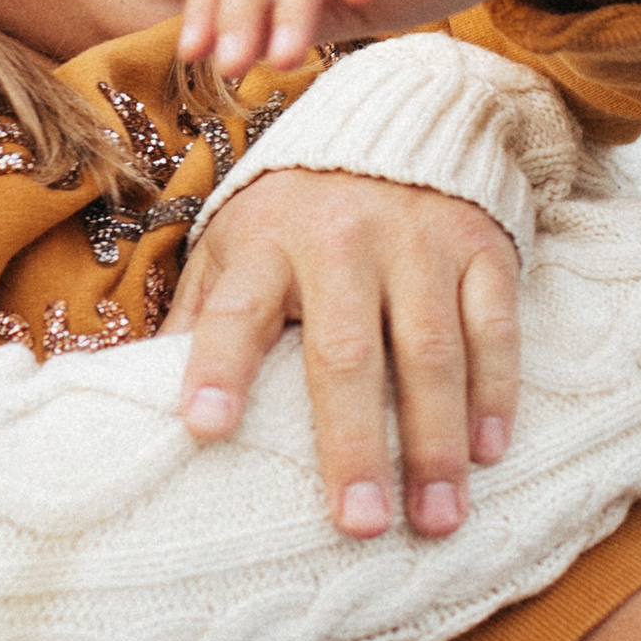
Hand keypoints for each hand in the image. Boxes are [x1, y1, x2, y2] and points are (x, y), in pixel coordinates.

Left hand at [163, 167, 519, 536]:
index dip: (218, 368)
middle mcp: (341, 239)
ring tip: (436, 520)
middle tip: (358, 524)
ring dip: (435, 442)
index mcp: (265, 242)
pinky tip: (487, 454)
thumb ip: (203, 313)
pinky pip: (494, 328)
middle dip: (353, 445)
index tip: (206, 429)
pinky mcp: (481, 246)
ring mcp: (418, 241)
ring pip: (431, 351)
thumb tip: (146, 397)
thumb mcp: (232, 241)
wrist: (396, 116)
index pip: (235, 311)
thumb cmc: (295, 209)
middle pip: (345, 353)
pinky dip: (494, 393)